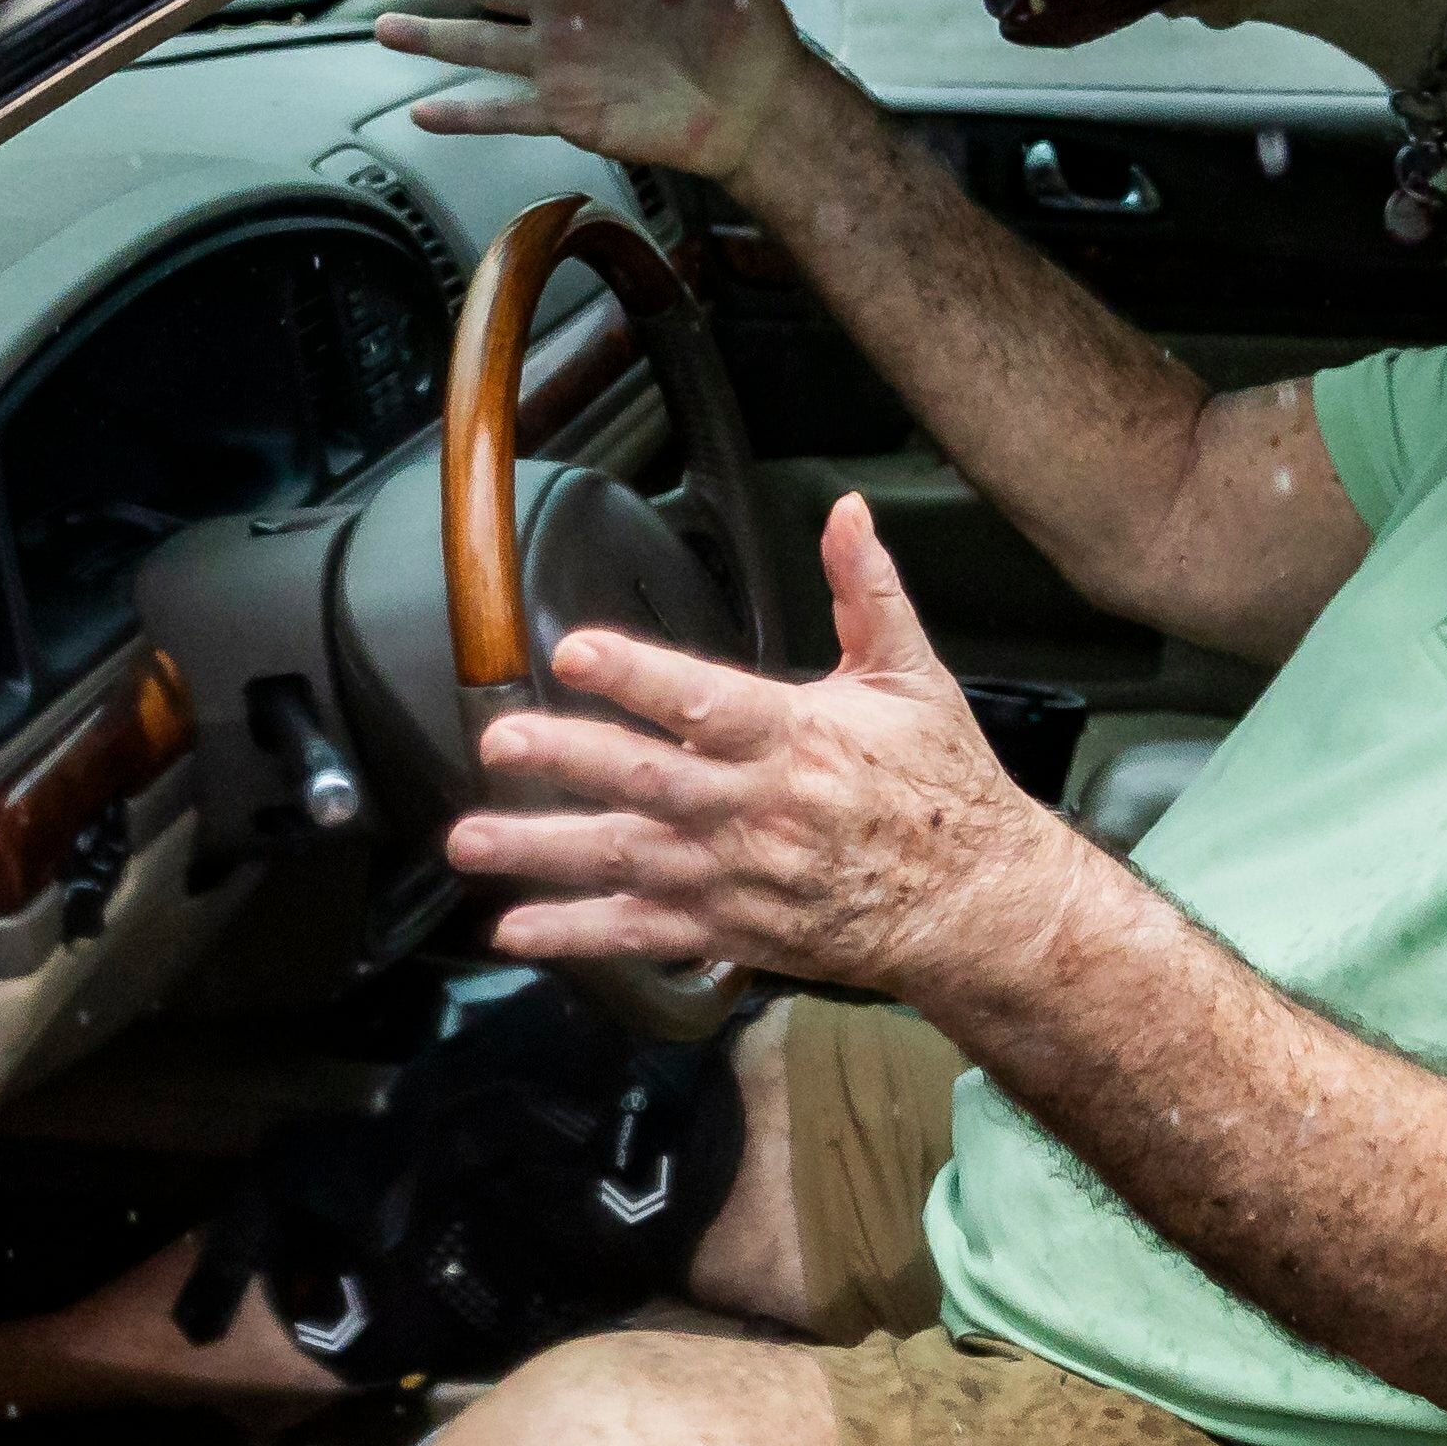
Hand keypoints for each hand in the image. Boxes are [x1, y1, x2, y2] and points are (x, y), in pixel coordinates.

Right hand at [366, 0, 822, 189]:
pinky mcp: (569, 113)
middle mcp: (566, 10)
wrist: (757, 106)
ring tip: (382, 27)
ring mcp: (562, 64)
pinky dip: (465, 114)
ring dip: (430, 35)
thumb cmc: (749, 29)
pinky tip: (423, 113)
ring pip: (479, 45)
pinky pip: (505, 113)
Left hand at [445, 494, 1089, 1001]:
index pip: (706, 700)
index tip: (575, 650)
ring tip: (470, 839)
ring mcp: (738, 877)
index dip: (638, 675)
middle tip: (498, 741)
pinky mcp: (732, 929)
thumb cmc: (943, 789)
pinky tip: (515, 929)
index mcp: (798, 739)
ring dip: (544, 851)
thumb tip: (843, 511)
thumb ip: (867, 592)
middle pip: (650, 781)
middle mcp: (758, 811)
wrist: (976, 904)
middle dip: (568, 759)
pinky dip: (579, 934)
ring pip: (629, 860)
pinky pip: (645, 934)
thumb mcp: (914, 679)